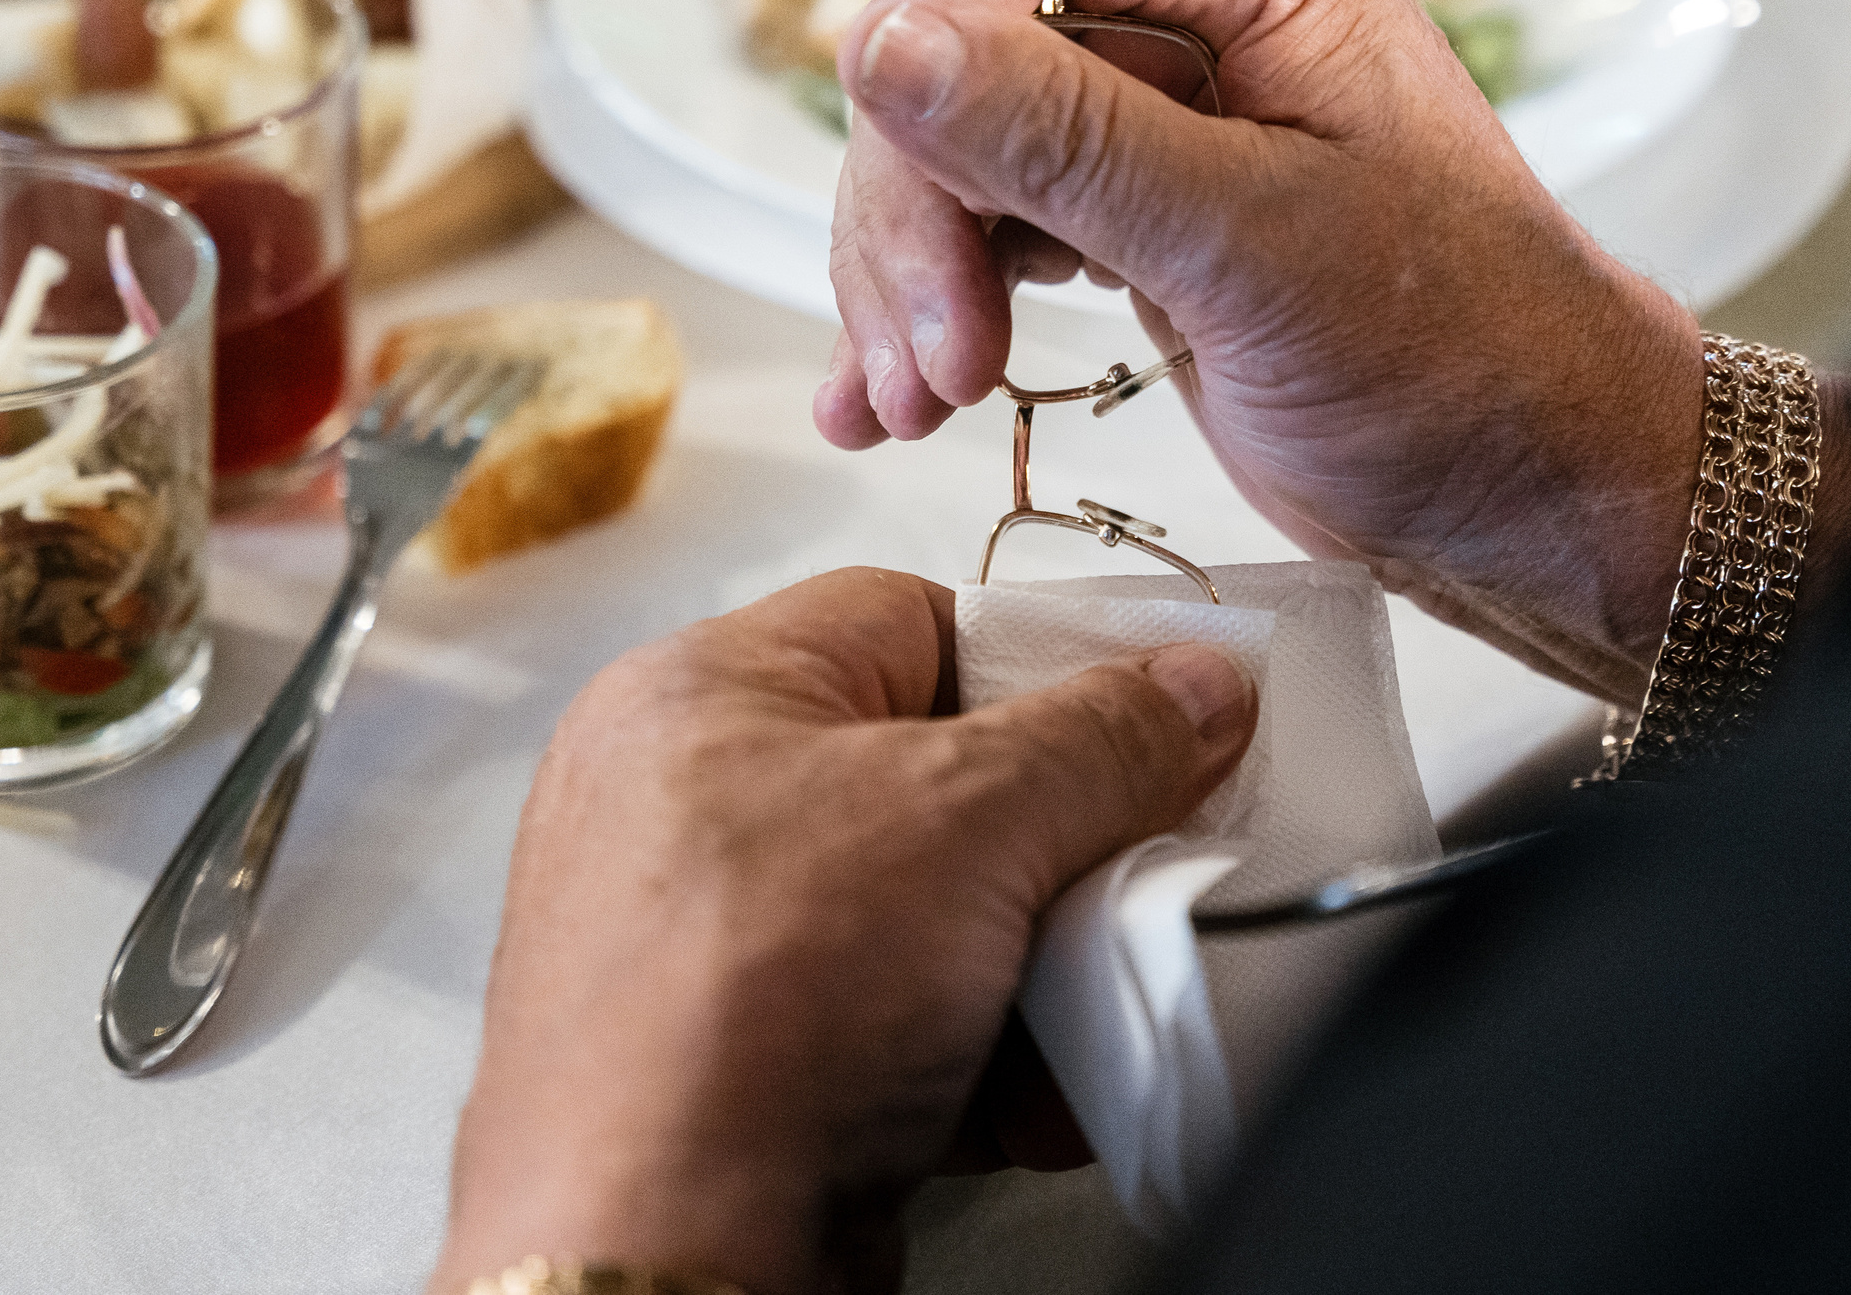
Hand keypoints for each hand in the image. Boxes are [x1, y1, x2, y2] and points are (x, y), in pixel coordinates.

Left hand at [428, 568, 1256, 1294]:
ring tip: (1076, 994)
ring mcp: (712, 951)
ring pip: (932, 917)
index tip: (1146, 709)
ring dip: (1031, 964)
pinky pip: (902, 1027)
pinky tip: (1030, 1089)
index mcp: (698, 695)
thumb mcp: (969, 818)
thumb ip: (1104, 738)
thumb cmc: (733, 1014)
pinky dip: (983, 1056)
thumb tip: (1185, 690)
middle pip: (936, 777)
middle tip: (1121, 864)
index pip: (910, 619)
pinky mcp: (749, 1074)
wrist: (665, 1252)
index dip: (1042, 658)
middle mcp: (686, 812)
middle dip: (1049, 841)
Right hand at [815, 0, 1705, 701]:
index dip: (936, 20)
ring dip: (902, 273)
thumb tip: (876, 42)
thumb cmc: (1459, 355)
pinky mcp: (1120, 225)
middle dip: (915, 198)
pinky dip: (922, 314)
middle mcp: (1183, 20)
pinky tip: (886, 405)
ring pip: (941, 142)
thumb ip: (1068, 139)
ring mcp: (1145, 126)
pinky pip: (974, 230)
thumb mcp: (1259, 245)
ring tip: (921, 403)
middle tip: (939, 360)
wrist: (1529, 492)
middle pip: (948, 31)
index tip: (939, 190)